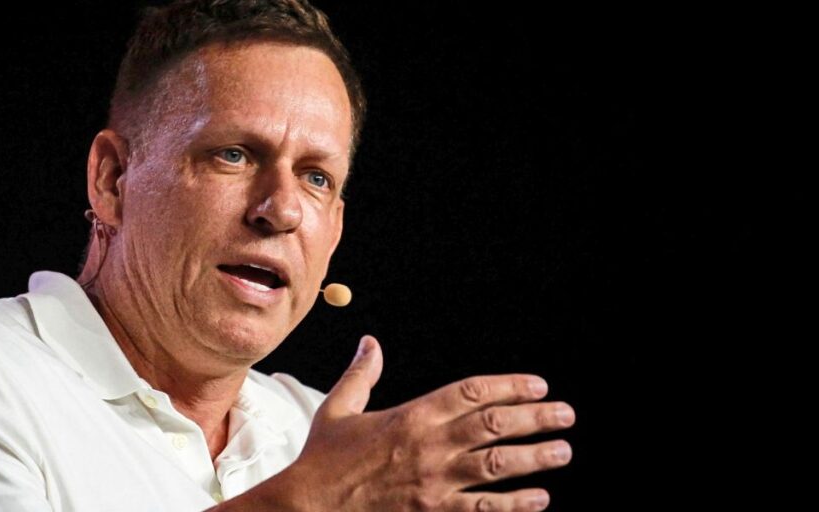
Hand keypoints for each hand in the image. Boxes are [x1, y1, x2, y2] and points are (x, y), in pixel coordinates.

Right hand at [286, 335, 574, 510]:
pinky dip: (513, 503)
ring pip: (496, 465)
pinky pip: (482, 509)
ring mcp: (434, 483)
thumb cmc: (323, 460)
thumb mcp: (339, 409)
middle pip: (494, 425)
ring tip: (562, 451)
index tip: (536, 385)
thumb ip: (361, 375)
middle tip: (565, 414)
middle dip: (535, 417)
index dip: (509, 385)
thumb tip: (370, 343)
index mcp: (410, 416)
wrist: (310, 506)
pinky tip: (538, 498)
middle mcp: (428, 446)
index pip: (471, 392)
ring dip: (535, 457)